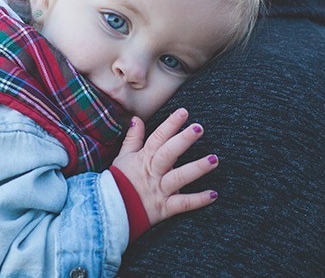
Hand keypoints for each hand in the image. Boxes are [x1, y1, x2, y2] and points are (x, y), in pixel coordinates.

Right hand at [111, 108, 218, 225]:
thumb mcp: (122, 157)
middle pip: (168, 154)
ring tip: (213, 159)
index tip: (183, 112)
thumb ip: (133, 139)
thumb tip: (137, 119)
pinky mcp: (164, 208)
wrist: (111, 211)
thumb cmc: (119, 182)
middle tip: (198, 128)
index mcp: (144, 159)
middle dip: (183, 140)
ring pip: (179, 178)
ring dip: (197, 168)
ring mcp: (159, 190)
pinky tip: (213, 194)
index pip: (158, 138)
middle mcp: (153, 173)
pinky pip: (183, 204)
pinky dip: (198, 200)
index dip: (170, 124)